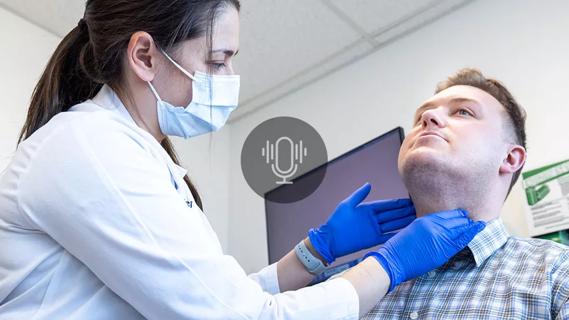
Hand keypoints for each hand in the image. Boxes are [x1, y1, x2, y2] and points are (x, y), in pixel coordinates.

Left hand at [308, 183, 415, 263]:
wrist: (330, 240)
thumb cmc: (336, 222)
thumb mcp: (346, 205)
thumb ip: (358, 195)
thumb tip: (369, 184)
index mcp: (367, 209)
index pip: (386, 205)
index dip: (398, 203)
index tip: (410, 199)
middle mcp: (373, 219)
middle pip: (392, 214)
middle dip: (405, 211)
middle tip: (419, 208)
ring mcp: (374, 229)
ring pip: (393, 224)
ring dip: (404, 221)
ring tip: (417, 218)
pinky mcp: (373, 240)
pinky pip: (388, 236)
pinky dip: (397, 234)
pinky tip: (407, 232)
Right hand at [366, 209, 484, 291]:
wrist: (393, 260)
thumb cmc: (398, 249)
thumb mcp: (411, 230)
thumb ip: (424, 227)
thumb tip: (436, 228)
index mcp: (424, 221)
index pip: (445, 215)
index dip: (456, 215)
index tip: (462, 214)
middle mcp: (432, 227)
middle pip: (454, 221)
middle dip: (464, 220)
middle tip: (473, 219)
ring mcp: (438, 238)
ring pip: (459, 229)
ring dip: (470, 226)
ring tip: (479, 224)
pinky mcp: (441, 251)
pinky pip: (459, 241)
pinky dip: (469, 235)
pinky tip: (476, 231)